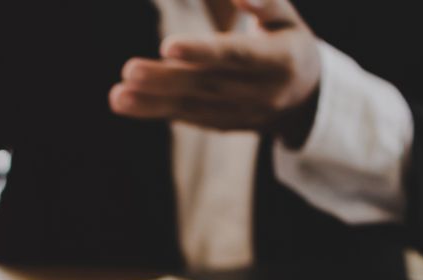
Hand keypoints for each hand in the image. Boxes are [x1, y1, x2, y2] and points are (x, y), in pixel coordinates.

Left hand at [110, 0, 320, 146]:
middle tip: (129, 70)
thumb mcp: (287, 19)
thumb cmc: (289, 42)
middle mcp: (260, 92)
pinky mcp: (223, 124)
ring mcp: (241, 114)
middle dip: (166, 79)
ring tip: (118, 95)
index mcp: (280, 60)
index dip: (203, 51)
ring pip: (193, 106)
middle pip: (207, 84)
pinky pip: (187, 118)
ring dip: (152, 102)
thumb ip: (265, 3)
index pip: (237, 55)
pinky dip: (156, 111)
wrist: (305, 99)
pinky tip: (127, 103)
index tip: (168, 46)